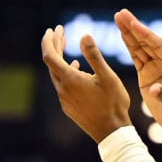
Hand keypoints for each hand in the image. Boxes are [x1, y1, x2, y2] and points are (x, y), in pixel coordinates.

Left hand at [42, 25, 130, 142]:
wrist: (112, 132)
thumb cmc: (112, 103)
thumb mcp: (107, 76)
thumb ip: (94, 55)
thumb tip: (84, 35)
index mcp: (70, 80)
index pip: (49, 55)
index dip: (50, 40)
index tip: (54, 29)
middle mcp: (62, 89)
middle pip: (51, 63)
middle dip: (54, 46)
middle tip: (60, 33)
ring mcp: (64, 100)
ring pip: (56, 74)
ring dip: (60, 59)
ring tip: (66, 47)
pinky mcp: (69, 107)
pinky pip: (62, 85)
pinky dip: (65, 72)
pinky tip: (76, 69)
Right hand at [114, 9, 161, 134]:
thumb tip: (153, 90)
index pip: (158, 45)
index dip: (145, 34)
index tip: (133, 23)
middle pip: (148, 41)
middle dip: (134, 27)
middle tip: (121, 13)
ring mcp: (156, 67)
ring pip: (141, 46)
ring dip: (129, 33)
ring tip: (118, 18)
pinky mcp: (147, 74)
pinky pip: (137, 56)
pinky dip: (129, 45)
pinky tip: (122, 34)